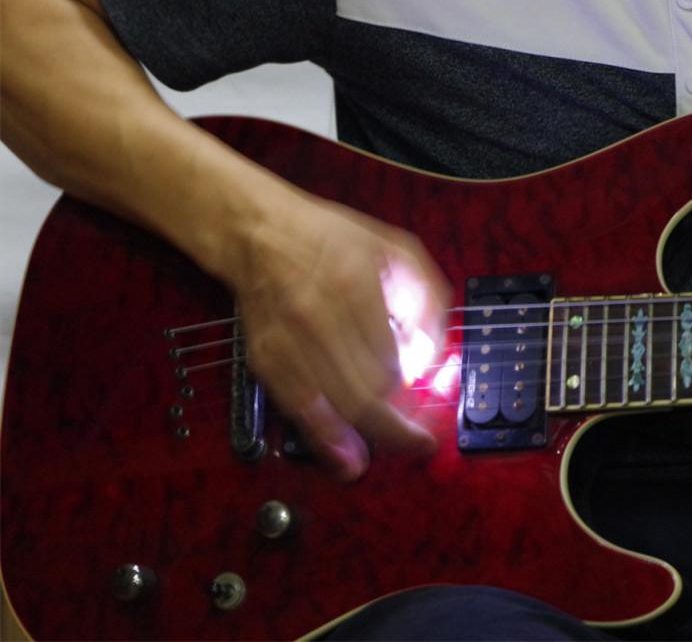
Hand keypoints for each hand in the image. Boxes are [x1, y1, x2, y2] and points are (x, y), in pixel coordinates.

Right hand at [231, 193, 449, 480]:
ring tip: (396, 452)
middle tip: (418, 439)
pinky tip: (347, 460)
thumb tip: (432, 352)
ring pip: (336, 410)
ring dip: (370, 438)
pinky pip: (300, 411)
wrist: (257, 233)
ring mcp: (288, 341)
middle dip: (399, 426)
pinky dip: (326, 440)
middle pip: (367, 395)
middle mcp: (317, 317)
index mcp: (353, 286)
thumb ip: (424, 295)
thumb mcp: (393, 248)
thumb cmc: (329, 238)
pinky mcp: (266, 358)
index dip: (414, 391)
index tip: (428, 401)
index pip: (393, 361)